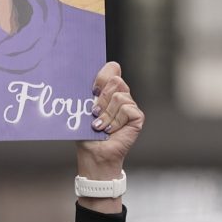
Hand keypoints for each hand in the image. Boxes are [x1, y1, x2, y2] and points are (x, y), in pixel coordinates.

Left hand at [76, 62, 142, 203]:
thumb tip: (85, 77)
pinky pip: (127, 109)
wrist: (94, 153)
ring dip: (106, 114)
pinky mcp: (137, 116)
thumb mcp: (84, 108)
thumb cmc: (86, 132)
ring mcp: (130, 106)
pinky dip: (115, 120)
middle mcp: (121, 95)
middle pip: (116, 80)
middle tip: (94, 112)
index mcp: (108, 90)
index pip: (112, 68)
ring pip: (119, 96)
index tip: (92, 89)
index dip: (103, 75)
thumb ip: (88, 92)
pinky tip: (110, 130)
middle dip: (101, 98)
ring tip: (100, 126)